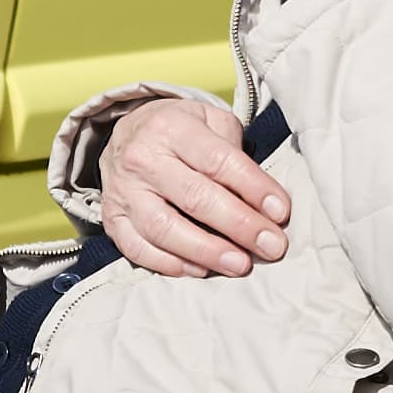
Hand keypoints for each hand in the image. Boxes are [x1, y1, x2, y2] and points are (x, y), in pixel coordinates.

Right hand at [97, 93, 293, 277]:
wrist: (126, 134)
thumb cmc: (181, 133)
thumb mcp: (210, 121)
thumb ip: (235, 152)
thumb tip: (264, 201)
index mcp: (171, 128)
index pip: (218, 160)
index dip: (253, 188)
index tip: (280, 211)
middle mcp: (143, 159)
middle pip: (195, 197)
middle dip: (239, 225)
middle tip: (271, 245)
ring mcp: (123, 192)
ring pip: (164, 228)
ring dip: (206, 251)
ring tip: (240, 264)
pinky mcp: (112, 220)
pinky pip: (138, 249)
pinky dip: (170, 264)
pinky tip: (201, 270)